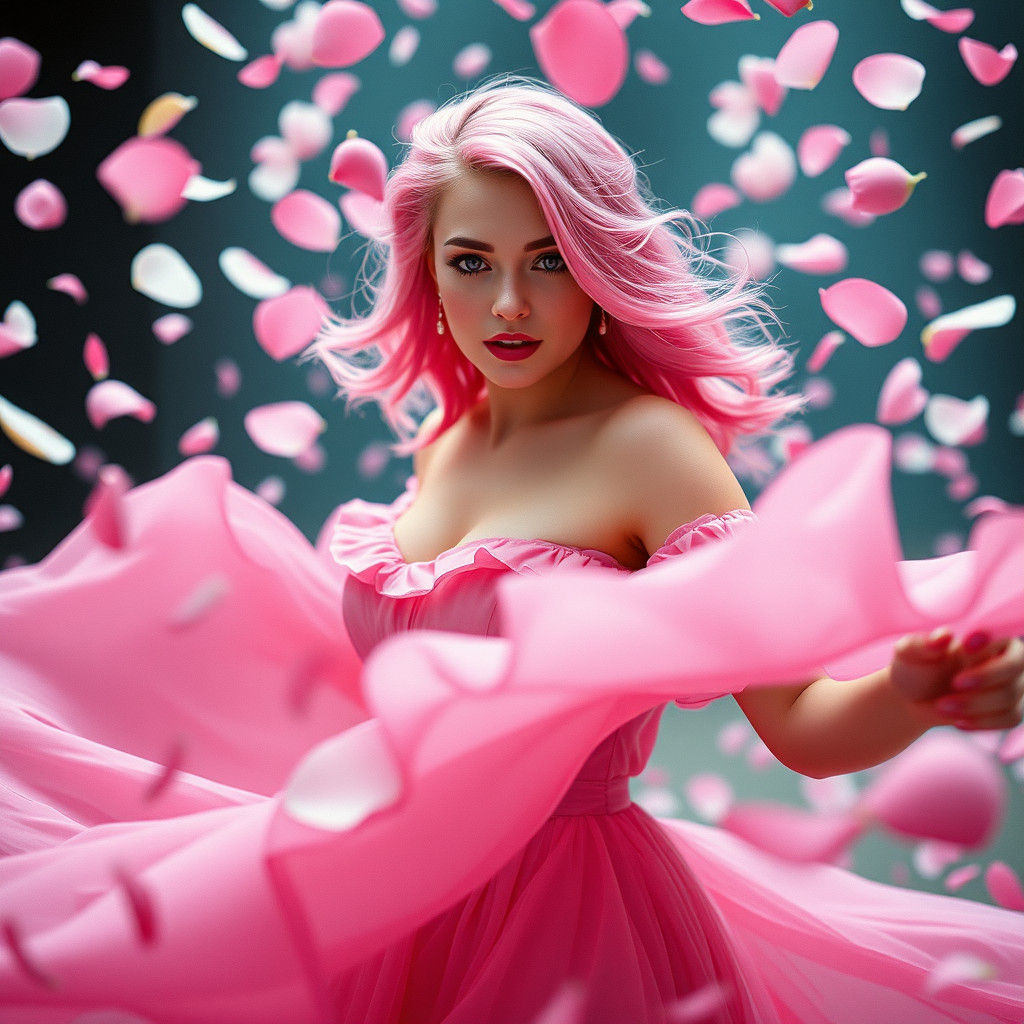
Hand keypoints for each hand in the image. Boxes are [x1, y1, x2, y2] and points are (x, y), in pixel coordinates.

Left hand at [891, 628, 1023, 731]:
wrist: (913, 699)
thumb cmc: (915, 667)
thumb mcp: (910, 653)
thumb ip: (923, 644)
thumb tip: (944, 637)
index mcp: (985, 635)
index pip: (1002, 633)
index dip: (991, 641)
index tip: (965, 647)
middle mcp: (1006, 658)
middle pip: (1014, 667)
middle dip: (986, 678)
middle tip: (955, 684)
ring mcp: (1013, 685)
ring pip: (1009, 697)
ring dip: (974, 705)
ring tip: (942, 706)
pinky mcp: (1010, 709)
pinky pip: (1010, 718)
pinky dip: (982, 722)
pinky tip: (959, 722)